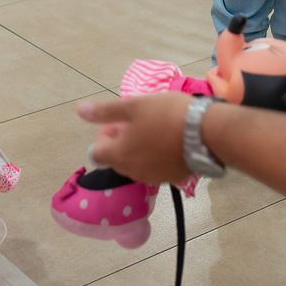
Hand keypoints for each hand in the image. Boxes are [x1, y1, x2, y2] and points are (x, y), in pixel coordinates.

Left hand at [78, 93, 192, 184]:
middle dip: (121, 141)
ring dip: (138, 149)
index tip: (119, 122)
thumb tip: (79, 111)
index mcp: (120, 155)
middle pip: (116, 159)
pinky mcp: (171, 179)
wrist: (206, 132)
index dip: (103, 136)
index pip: (96, 153)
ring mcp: (153, 178)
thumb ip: (105, 111)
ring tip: (155, 129)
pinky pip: (155, 169)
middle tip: (139, 122)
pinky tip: (169, 141)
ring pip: (136, 165)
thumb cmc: (167, 114)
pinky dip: (155, 157)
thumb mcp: (134, 106)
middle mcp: (133, 172)